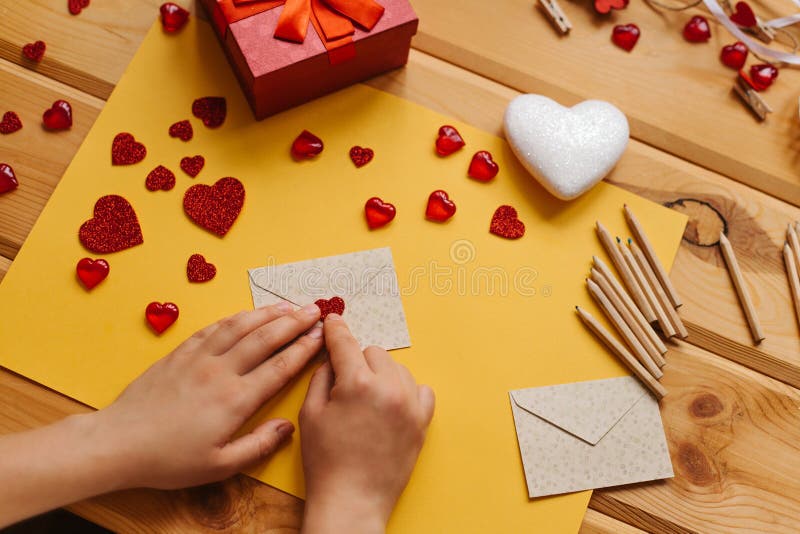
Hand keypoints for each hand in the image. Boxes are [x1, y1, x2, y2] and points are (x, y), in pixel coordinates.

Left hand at [93, 301, 323, 489]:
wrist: (119, 443)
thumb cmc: (168, 460)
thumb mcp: (218, 465)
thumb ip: (258, 445)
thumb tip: (287, 427)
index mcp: (235, 400)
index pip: (279, 366)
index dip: (304, 348)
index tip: (322, 335)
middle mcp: (220, 372)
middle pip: (265, 338)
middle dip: (294, 322)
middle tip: (315, 310)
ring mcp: (198, 358)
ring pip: (240, 327)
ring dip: (267, 313)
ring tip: (287, 305)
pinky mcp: (179, 354)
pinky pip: (212, 328)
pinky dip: (234, 318)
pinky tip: (246, 314)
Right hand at [299, 314, 434, 532]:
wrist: (352, 500)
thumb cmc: (326, 461)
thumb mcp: (310, 413)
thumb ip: (322, 376)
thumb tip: (332, 357)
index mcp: (356, 383)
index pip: (345, 343)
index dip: (336, 329)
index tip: (332, 319)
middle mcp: (388, 388)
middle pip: (374, 353)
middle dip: (358, 361)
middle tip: (346, 383)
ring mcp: (410, 405)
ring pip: (398, 369)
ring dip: (382, 375)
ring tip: (368, 398)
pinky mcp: (423, 422)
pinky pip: (422, 390)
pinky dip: (406, 391)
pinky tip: (391, 404)